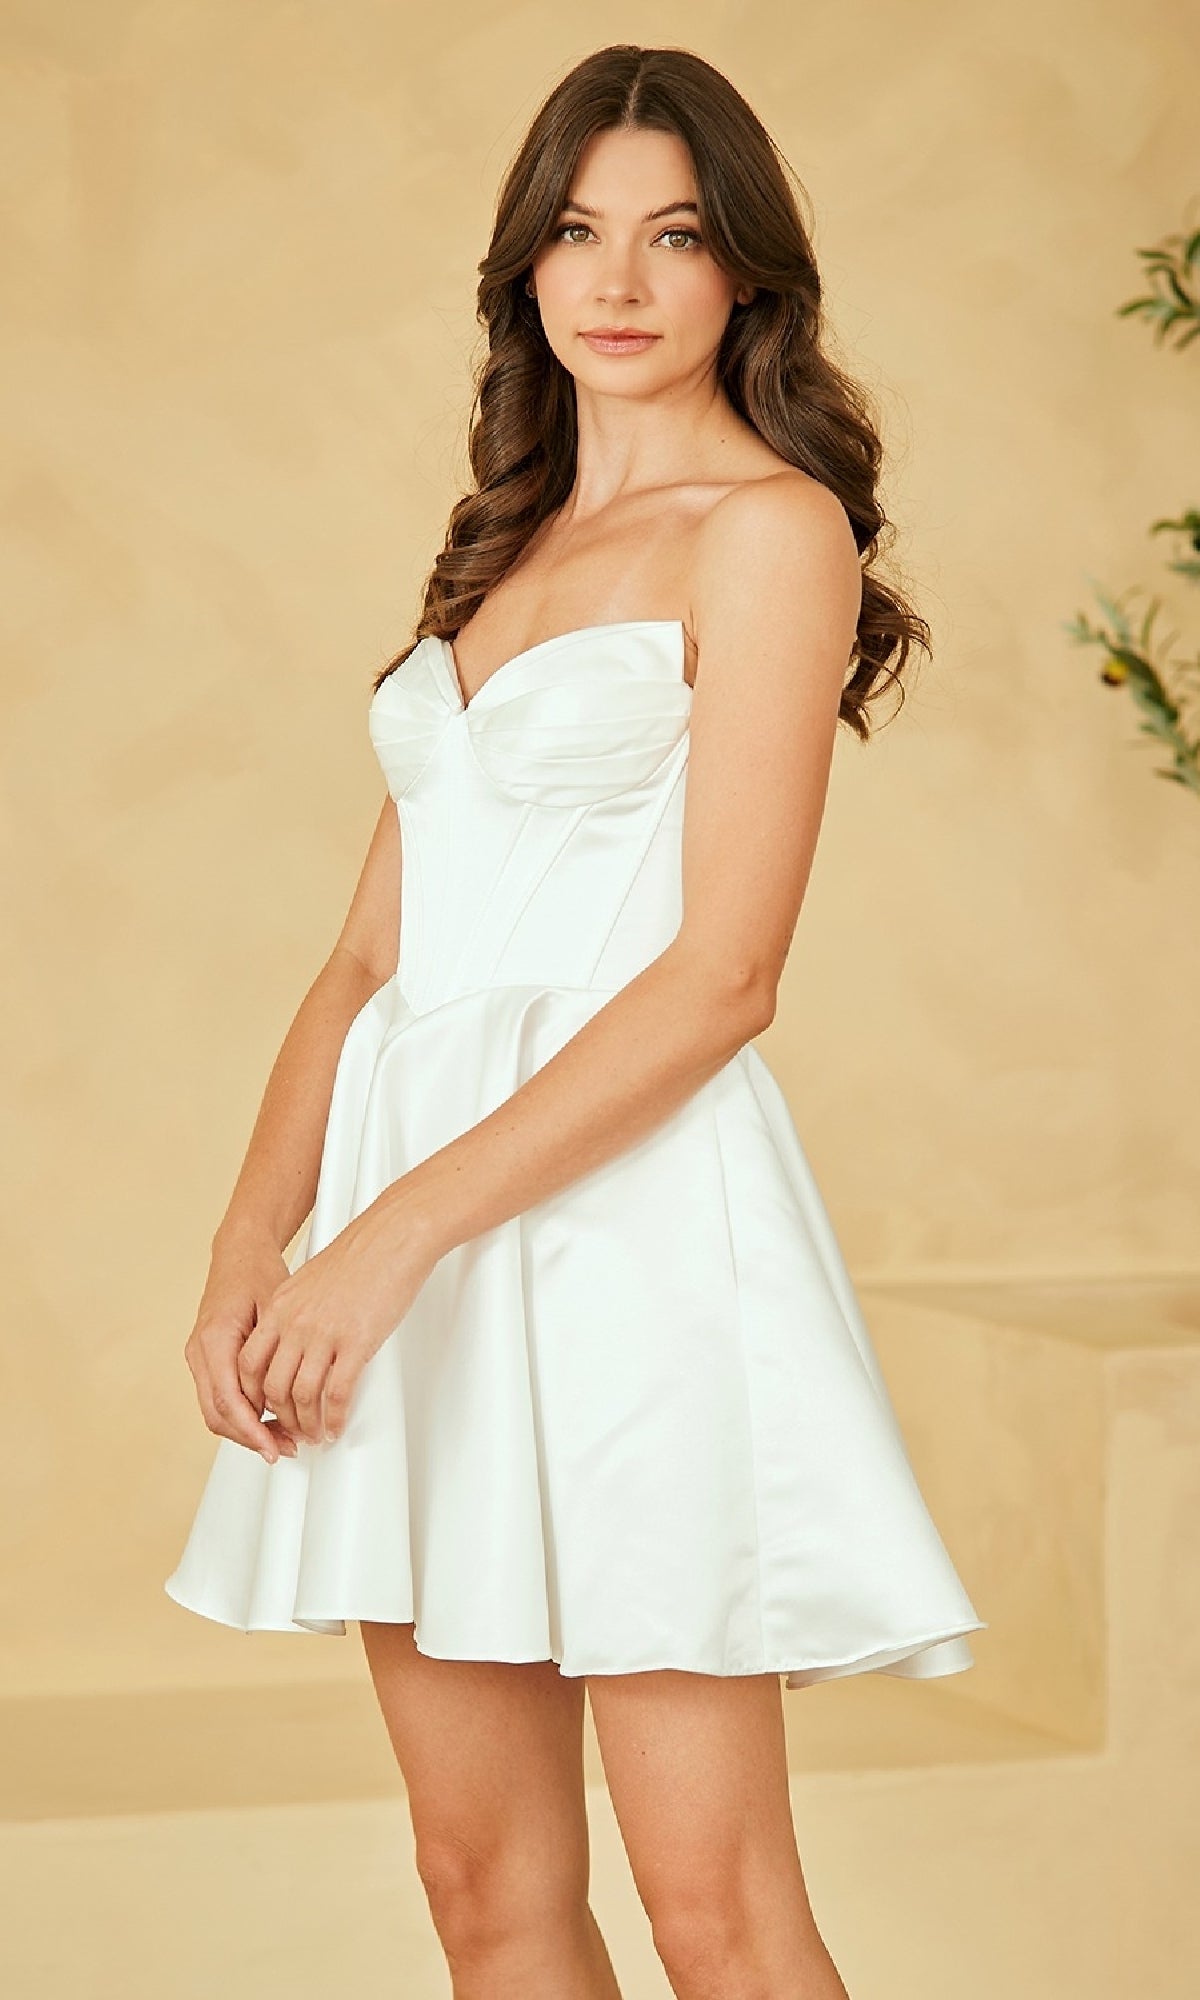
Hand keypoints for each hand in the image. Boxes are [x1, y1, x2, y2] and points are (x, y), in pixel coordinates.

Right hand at [184, 1226, 302, 1465]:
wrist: (240, 1253)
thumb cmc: (258, 1273)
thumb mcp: (275, 1308)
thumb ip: (271, 1354)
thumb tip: (279, 1398)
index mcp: (215, 1338)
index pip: (227, 1400)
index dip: (251, 1430)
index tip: (273, 1447)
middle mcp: (200, 1351)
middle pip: (217, 1413)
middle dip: (250, 1437)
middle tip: (284, 1448)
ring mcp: (199, 1356)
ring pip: (216, 1410)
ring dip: (247, 1429)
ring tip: (283, 1437)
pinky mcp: (206, 1359)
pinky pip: (219, 1396)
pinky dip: (242, 1414)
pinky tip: (270, 1418)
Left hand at [235, 1192, 439, 1445]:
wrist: (392, 1236)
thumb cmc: (360, 1256)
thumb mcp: (310, 1281)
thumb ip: (294, 1311)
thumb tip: (293, 1340)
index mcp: (279, 1308)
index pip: (248, 1365)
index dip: (253, 1396)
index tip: (265, 1409)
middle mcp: (294, 1324)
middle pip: (271, 1388)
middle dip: (280, 1418)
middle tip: (292, 1431)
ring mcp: (323, 1335)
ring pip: (302, 1397)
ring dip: (308, 1424)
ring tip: (316, 1435)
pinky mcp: (355, 1343)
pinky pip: (336, 1394)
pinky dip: (333, 1418)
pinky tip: (336, 1425)